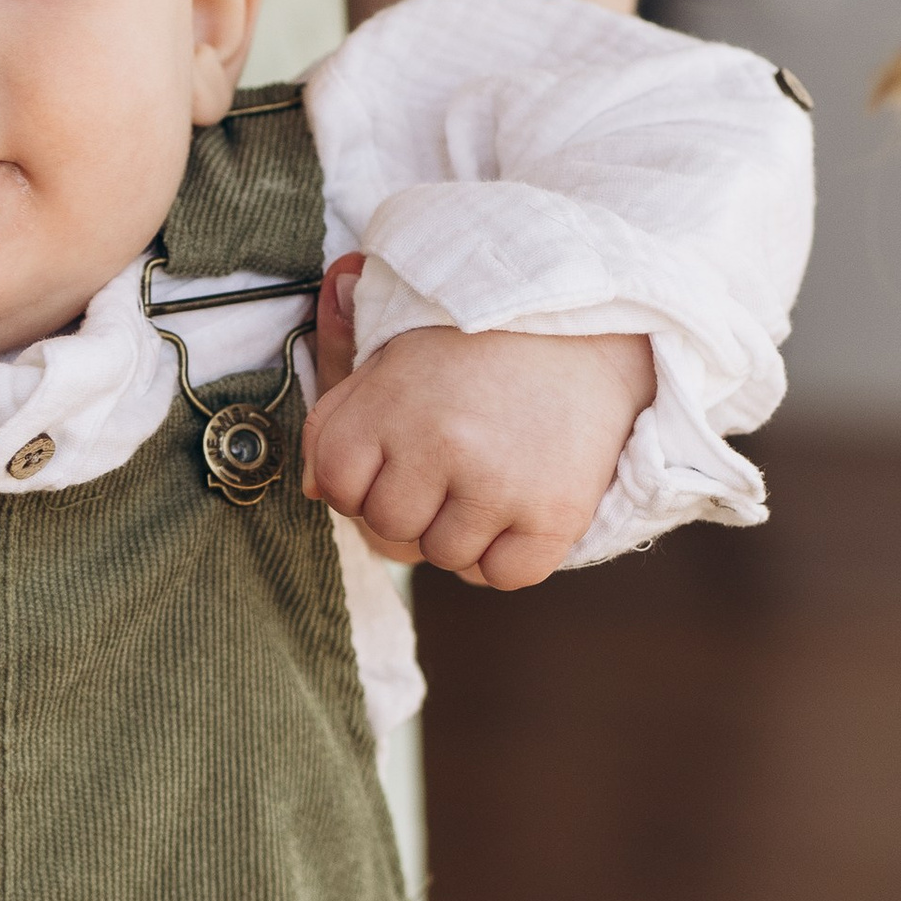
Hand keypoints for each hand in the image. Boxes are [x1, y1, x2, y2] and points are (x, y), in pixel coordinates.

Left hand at [303, 253, 655, 591]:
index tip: (396, 453)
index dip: (361, 478)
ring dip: (459, 530)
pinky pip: (502, 575)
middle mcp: (441, 446)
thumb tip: (315, 491)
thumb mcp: (391, 360)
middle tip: (449, 461)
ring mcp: (500, 484)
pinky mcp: (555, 513)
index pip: (337, 485)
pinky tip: (514, 510)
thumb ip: (337, 421)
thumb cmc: (473, 349)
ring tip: (487, 476)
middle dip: (410, 504)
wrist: (584, 325)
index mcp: (391, 403)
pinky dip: (503, 557)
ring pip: (444, 556)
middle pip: (388, 528)